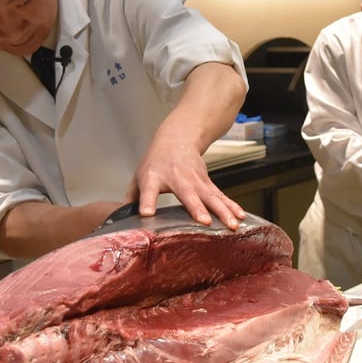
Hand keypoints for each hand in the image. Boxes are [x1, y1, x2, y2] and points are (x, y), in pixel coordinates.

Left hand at [128, 139, 245, 229]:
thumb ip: (132, 198)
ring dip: (222, 211)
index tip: (147, 213)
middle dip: (197, 208)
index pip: (148, 191)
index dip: (147, 202)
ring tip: (231, 225)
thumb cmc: (156, 161)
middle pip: (188, 194)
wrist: (178, 138)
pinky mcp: (207, 183)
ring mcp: (195, 181)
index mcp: (154, 178)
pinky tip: (240, 217)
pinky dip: (232, 206)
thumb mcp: (139, 176)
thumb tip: (121, 220)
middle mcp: (177, 179)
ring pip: (210, 196)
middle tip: (205, 221)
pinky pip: (220, 196)